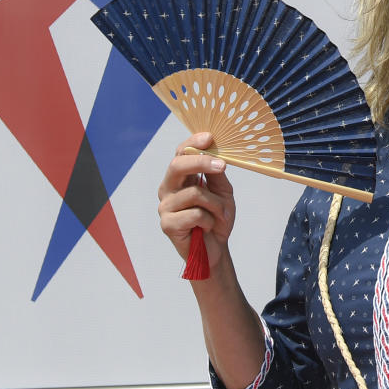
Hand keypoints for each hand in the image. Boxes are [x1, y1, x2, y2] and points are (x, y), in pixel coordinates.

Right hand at [158, 132, 235, 271]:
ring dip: (216, 205)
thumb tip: (216, 155)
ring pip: (195, 193)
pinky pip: (195, 214)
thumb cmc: (217, 219)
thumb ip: (217, 174)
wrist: (215, 250)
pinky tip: (208, 228)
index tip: (209, 138)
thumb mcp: (223, 192)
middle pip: (177, 165)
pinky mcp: (167, 224)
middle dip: (201, 162)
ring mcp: (165, 206)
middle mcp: (169, 188)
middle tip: (222, 166)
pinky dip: (210, 221)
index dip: (193, 142)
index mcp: (180, 178)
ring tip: (219, 215)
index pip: (181, 153)